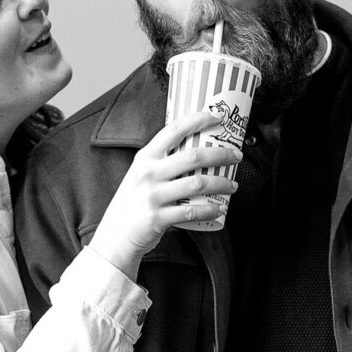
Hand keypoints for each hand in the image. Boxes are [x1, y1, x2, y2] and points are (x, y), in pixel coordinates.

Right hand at [89, 109, 241, 279]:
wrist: (115, 235)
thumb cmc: (132, 203)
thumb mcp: (140, 175)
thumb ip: (161, 163)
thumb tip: (195, 151)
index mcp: (145, 158)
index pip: (174, 130)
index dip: (198, 120)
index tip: (217, 117)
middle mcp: (148, 173)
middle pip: (193, 157)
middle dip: (221, 154)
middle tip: (236, 156)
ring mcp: (152, 196)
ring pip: (197, 183)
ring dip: (221, 183)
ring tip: (232, 185)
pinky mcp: (158, 217)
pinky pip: (192, 212)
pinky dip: (210, 210)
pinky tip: (219, 208)